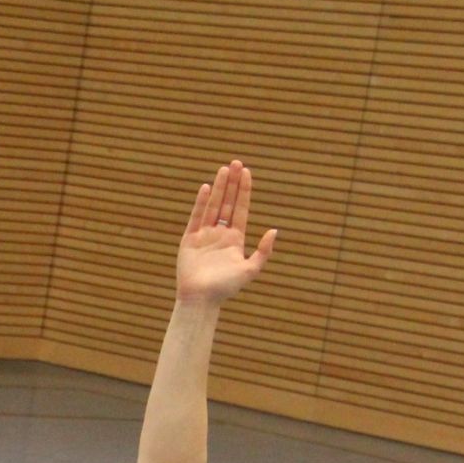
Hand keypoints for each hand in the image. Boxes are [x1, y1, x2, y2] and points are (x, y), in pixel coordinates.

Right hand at [178, 160, 276, 304]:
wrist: (201, 299)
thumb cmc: (226, 288)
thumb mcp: (251, 270)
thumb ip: (263, 251)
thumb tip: (274, 230)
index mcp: (235, 239)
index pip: (240, 209)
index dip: (244, 191)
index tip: (246, 172)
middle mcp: (220, 234)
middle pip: (227, 203)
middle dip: (232, 183)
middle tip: (235, 163)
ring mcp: (204, 236)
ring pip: (213, 206)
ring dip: (219, 187)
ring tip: (223, 169)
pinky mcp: (189, 241)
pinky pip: (196, 217)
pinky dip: (201, 203)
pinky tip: (207, 188)